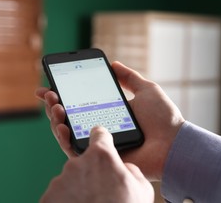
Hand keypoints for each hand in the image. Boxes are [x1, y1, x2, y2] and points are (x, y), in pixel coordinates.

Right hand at [36, 61, 184, 180]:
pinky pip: (75, 150)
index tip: (48, 85)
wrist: (172, 143)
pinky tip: (61, 125)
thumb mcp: (146, 90)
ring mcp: (98, 142)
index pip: (79, 103)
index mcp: (108, 111)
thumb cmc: (163, 118)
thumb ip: (129, 77)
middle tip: (49, 94)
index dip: (62, 95)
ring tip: (54, 106)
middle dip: (54, 104)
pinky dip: (63, 138)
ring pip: (67, 132)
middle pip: (68, 117)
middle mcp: (99, 126)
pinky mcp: (99, 157)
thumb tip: (114, 63)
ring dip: (55, 118)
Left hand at [40, 126, 153, 202]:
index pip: (99, 134)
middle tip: (101, 192)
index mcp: (101, 156)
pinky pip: (59, 195)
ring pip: (70, 180)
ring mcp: (60, 181)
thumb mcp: (142, 190)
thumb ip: (131, 170)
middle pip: (84, 162)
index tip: (101, 141)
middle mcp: (77, 164)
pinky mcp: (48, 197)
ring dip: (78, 189)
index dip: (102, 138)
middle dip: (91, 173)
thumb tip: (123, 168)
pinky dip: (67, 201)